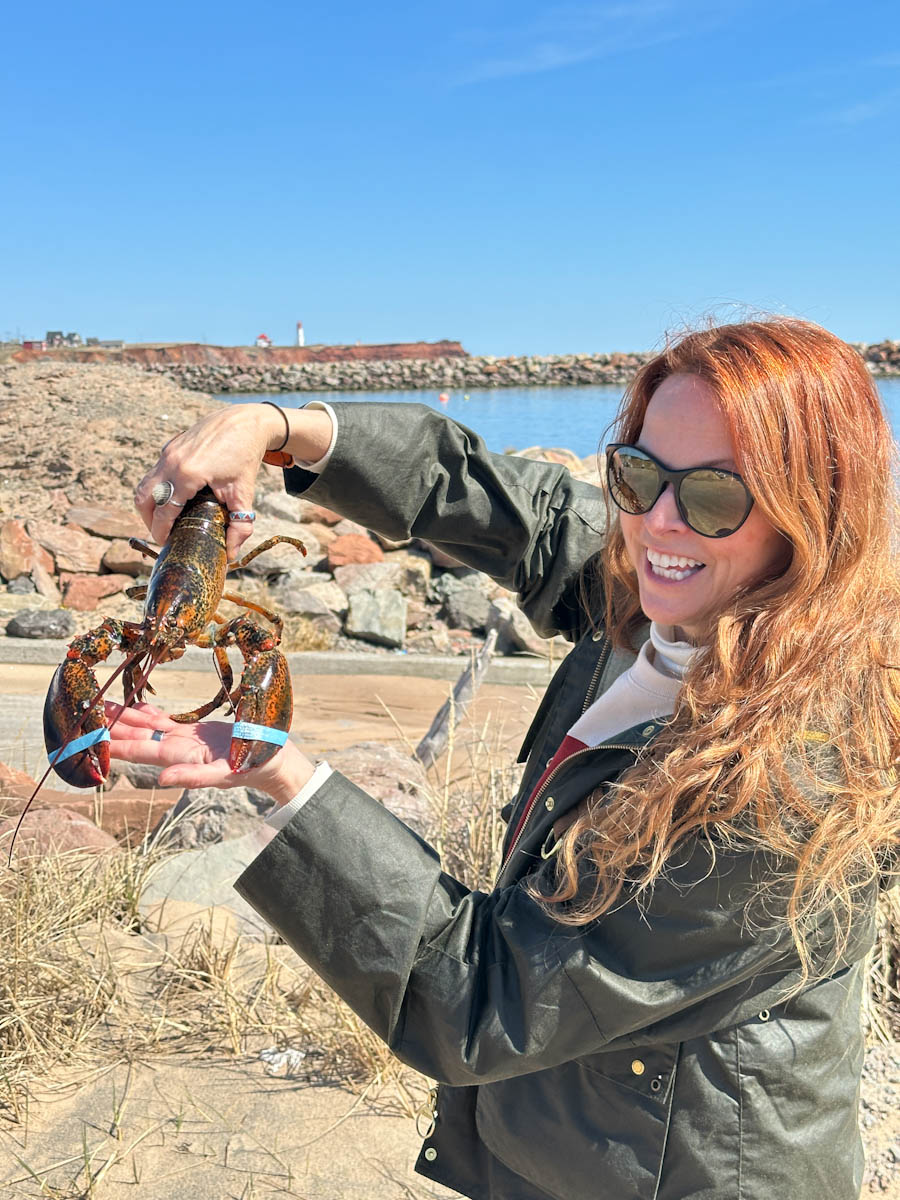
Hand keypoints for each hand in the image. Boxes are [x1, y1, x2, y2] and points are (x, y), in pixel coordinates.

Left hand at [106, 701, 315, 803]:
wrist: (270, 761)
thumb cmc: (251, 767)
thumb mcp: (224, 775)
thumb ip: (192, 777)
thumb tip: (162, 780)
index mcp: (180, 756)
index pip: (140, 751)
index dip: (114, 747)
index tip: (89, 740)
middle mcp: (175, 748)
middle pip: (136, 736)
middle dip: (110, 728)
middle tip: (84, 716)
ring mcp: (182, 739)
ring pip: (147, 726)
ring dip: (123, 717)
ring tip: (100, 707)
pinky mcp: (193, 731)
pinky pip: (164, 721)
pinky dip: (147, 713)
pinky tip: (133, 707)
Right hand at [135, 404, 278, 560]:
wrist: (246, 422)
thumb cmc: (245, 456)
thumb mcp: (244, 493)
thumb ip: (240, 526)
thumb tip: (231, 553)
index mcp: (187, 475)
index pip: (164, 512)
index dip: (161, 531)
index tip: (165, 544)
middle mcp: (171, 462)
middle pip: (144, 499)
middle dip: (148, 520)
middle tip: (161, 533)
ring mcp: (168, 452)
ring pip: (145, 484)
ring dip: (150, 504)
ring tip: (164, 518)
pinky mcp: (170, 446)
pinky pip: (155, 472)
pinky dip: (157, 488)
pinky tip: (174, 497)